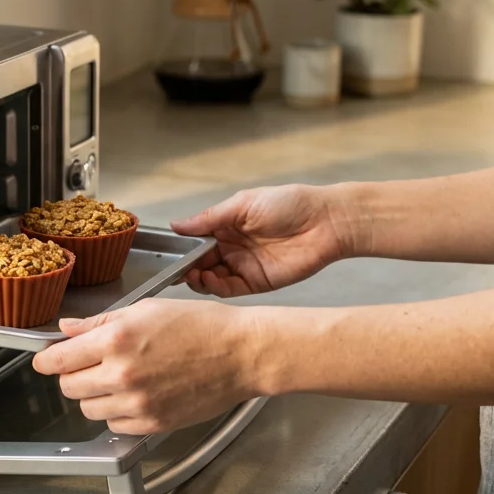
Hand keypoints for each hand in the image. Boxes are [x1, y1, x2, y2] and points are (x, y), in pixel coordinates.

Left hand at [30, 298, 261, 434]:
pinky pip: (114, 425)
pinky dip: (118, 412)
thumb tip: (66, 330)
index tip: (46, 359)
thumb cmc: (201, 325)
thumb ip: (99, 323)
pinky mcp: (153, 423)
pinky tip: (136, 393)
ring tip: (118, 378)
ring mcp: (137, 403)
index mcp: (116, 341)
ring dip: (94, 395)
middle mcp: (122, 375)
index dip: (46, 359)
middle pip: (67, 386)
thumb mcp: (145, 310)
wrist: (241, 353)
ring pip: (88, 409)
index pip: (56, 359)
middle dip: (72, 374)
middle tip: (90, 364)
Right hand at [170, 184, 352, 297]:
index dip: (182, 249)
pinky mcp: (257, 282)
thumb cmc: (290, 204)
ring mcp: (244, 266)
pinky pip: (229, 289)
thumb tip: (177, 224)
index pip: (196, 242)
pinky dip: (214, 287)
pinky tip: (207, 280)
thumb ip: (210, 217)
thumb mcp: (243, 204)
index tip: (168, 254)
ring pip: (211, 279)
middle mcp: (233, 248)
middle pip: (200, 263)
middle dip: (185, 267)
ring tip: (190, 274)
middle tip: (175, 269)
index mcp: (228, 226)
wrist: (325, 222)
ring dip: (197, 279)